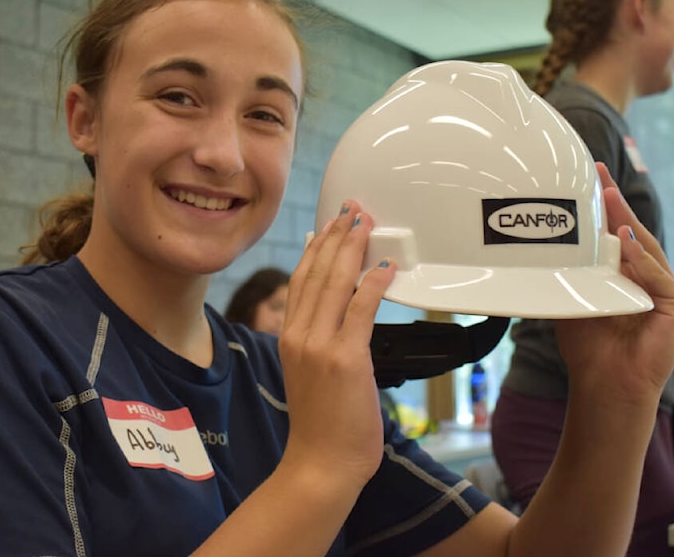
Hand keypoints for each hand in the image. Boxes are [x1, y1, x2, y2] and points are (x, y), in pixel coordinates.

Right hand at [278, 200, 395, 489]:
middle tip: (352, 210)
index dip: (317, 247)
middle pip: (317, 272)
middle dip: (337, 236)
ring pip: (334, 283)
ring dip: (353, 249)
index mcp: (289, 336)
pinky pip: (360, 310)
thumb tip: (339, 316)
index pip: (301, 279)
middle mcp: (298, 335)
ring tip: (366, 224)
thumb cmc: (322, 425)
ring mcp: (319, 346)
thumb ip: (320, 340)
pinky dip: (373, 284)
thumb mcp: (310, 372)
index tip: (330, 224)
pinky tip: (385, 266)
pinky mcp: (345, 359)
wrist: (320, 464)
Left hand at [555, 163, 673, 407]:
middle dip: (617, 203)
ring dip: (627, 223)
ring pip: (647, 249)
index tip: (591, 175)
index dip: (606, 205)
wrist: (605, 384)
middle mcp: (646, 278)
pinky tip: (626, 243)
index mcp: (624, 274)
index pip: (617, 233)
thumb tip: (543, 246)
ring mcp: (663, 292)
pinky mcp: (673, 309)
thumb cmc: (588, 346)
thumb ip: (570, 273)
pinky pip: (657, 278)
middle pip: (634, 232)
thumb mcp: (573, 300)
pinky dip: (641, 261)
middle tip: (599, 174)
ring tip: (609, 199)